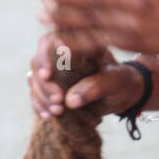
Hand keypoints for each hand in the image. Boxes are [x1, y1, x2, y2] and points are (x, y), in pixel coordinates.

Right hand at [27, 32, 145, 119]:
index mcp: (73, 42)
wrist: (124, 93)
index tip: (47, 76)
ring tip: (57, 111)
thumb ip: (96, 87)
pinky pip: (37, 96)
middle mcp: (59, 54)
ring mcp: (53, 71)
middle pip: (37, 64)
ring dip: (41, 97)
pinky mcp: (52, 88)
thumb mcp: (115, 82)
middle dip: (44, 85)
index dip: (44, 58)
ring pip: (34, 81)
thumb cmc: (122, 80)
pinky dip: (40, 106)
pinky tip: (47, 116)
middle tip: (59, 100)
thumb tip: (70, 100)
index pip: (48, 42)